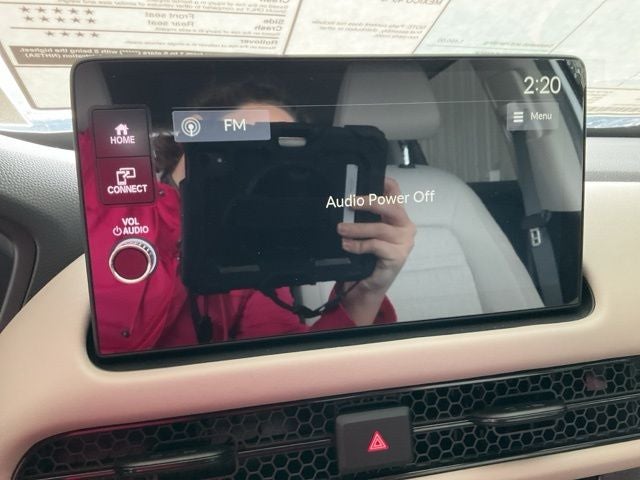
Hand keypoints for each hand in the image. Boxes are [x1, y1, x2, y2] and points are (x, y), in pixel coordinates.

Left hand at [337, 177, 415, 324]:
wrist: (370, 283)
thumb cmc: (369, 254)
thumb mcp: (367, 232)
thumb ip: (364, 218)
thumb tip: (345, 204)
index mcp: (398, 216)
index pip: (395, 193)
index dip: (385, 183)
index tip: (368, 177)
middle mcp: (405, 226)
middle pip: (390, 207)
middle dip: (369, 202)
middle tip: (349, 202)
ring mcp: (404, 241)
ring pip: (380, 228)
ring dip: (357, 228)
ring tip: (341, 229)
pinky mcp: (398, 256)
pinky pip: (376, 246)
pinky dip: (359, 245)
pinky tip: (347, 245)